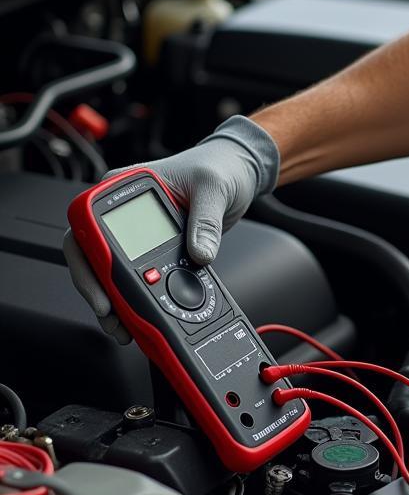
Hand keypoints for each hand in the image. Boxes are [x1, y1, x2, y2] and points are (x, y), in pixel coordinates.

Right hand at [63, 115, 278, 343]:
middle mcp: (124, 212)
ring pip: (112, 272)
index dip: (86, 260)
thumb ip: (205, 222)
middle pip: (93, 256)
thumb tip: (199, 254)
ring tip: (125, 327)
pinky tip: (143, 315)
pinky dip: (139, 297)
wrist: (237, 173)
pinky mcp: (155, 249)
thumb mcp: (213, 189)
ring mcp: (137, 233)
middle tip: (113, 317)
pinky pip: (139, 276)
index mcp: (124, 187)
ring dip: (118, 301)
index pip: (88, 226)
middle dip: (99, 290)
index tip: (102, 287)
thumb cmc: (218, 168)